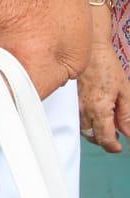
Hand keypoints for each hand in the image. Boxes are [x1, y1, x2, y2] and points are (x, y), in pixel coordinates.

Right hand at [79, 38, 129, 153]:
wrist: (90, 50)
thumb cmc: (108, 67)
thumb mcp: (125, 92)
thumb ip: (127, 116)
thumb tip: (128, 134)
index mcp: (99, 110)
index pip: (105, 139)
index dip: (114, 147)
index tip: (120, 147)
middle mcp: (84, 110)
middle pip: (92, 137)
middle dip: (104, 141)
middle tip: (116, 137)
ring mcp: (76, 105)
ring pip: (83, 129)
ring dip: (95, 133)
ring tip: (108, 126)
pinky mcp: (73, 99)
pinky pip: (78, 118)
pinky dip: (87, 123)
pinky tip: (96, 116)